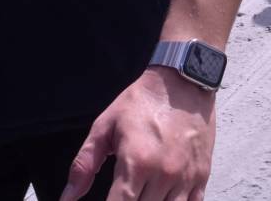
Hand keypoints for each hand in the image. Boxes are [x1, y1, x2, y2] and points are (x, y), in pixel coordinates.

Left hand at [60, 66, 215, 200]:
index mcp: (136, 163)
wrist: (183, 81)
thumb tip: (68, 197)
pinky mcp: (202, 175)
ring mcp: (186, 177)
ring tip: (141, 195)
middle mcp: (163, 174)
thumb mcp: (105, 126)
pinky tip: (164, 198)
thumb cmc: (142, 102)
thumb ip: (85, 164)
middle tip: (122, 194)